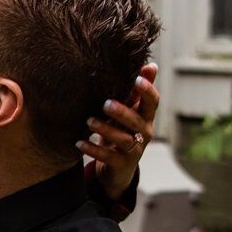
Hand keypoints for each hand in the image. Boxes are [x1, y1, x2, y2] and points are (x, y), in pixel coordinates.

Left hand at [79, 61, 159, 200]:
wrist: (118, 167)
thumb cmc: (123, 130)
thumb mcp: (131, 111)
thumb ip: (137, 91)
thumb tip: (151, 65)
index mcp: (146, 116)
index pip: (153, 102)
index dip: (147, 91)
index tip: (136, 79)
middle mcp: (144, 133)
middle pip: (137, 121)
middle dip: (122, 112)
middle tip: (105, 104)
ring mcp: (134, 150)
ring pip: (123, 140)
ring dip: (106, 130)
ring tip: (89, 121)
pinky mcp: (121, 164)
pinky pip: (108, 157)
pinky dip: (93, 149)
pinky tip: (79, 142)